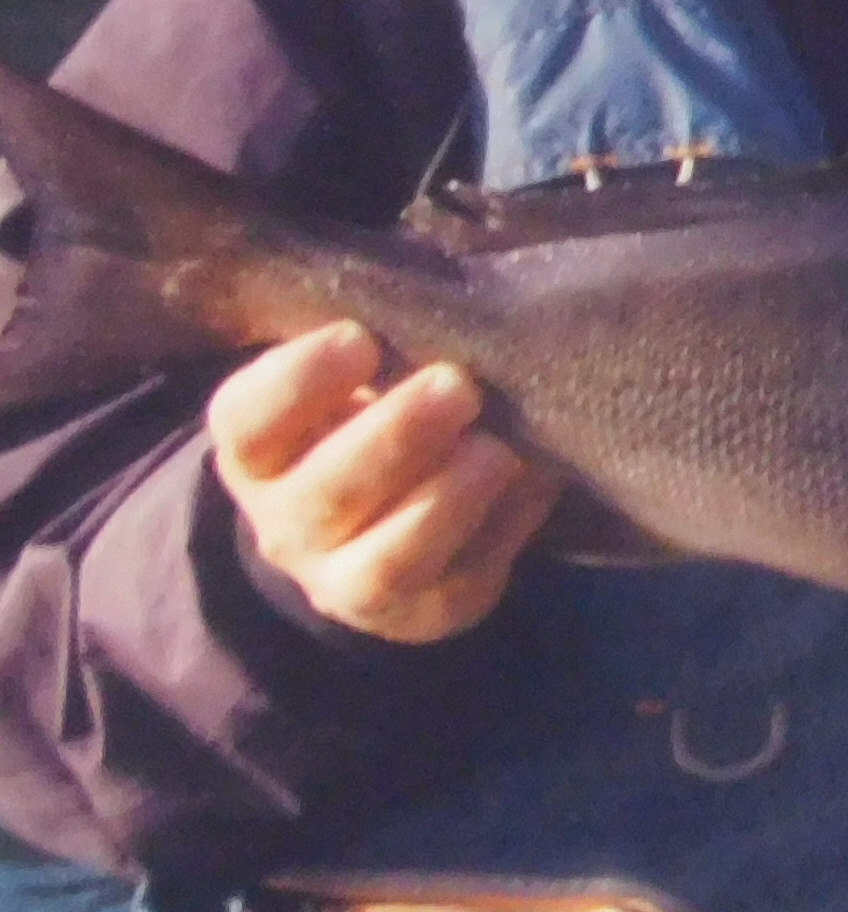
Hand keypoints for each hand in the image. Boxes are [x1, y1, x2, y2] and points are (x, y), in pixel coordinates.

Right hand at [207, 324, 562, 644]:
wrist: (378, 520)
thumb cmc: (372, 413)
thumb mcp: (352, 377)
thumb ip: (377, 343)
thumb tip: (439, 299)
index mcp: (257, 453)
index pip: (246, 421)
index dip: (298, 382)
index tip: (359, 338)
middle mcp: (286, 525)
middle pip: (325, 492)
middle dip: (396, 436)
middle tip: (457, 385)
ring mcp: (346, 581)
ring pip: (386, 562)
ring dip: (447, 501)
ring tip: (498, 450)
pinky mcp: (422, 612)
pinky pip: (461, 584)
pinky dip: (505, 529)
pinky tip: (537, 482)